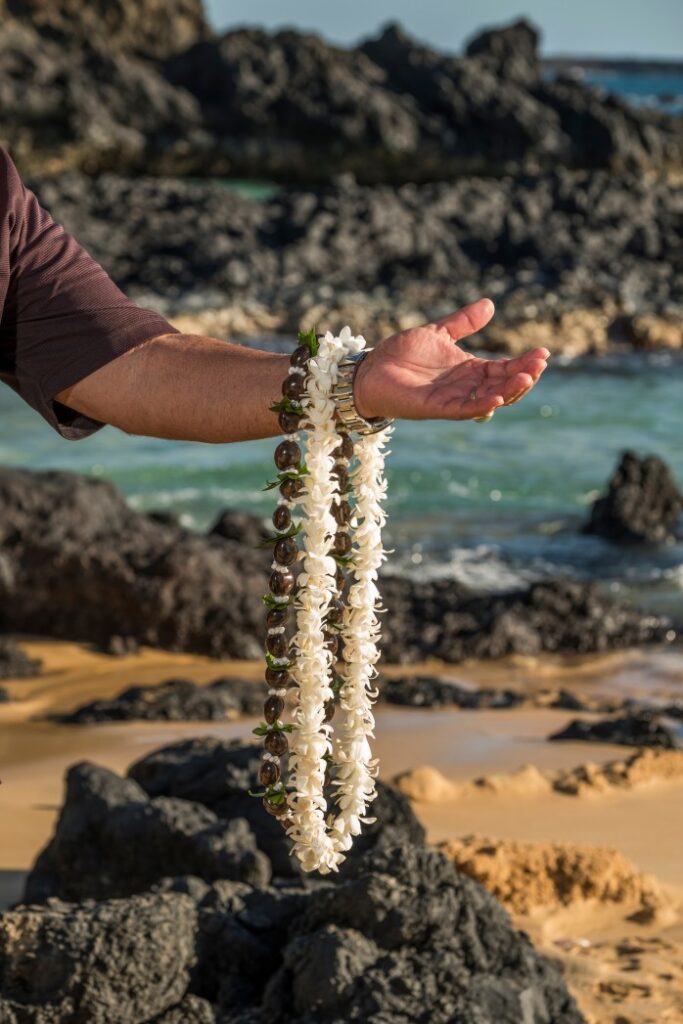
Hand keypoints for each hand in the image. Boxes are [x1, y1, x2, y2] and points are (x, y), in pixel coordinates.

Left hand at [353, 299, 548, 421]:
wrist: (371, 369)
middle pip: (504, 386)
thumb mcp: (438, 332)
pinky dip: (481, 405)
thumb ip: (463, 322)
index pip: (504, 369)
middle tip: (541, 362)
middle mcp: (465, 387)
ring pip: (490, 399)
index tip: (543, 352)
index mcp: (469, 370)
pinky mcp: (436, 407)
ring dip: (510, 390)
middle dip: (524, 375)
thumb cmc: (401, 353)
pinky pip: (464, 410)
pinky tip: (497, 397)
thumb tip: (490, 304)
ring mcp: (453, 399)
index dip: (524, 363)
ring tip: (528, 376)